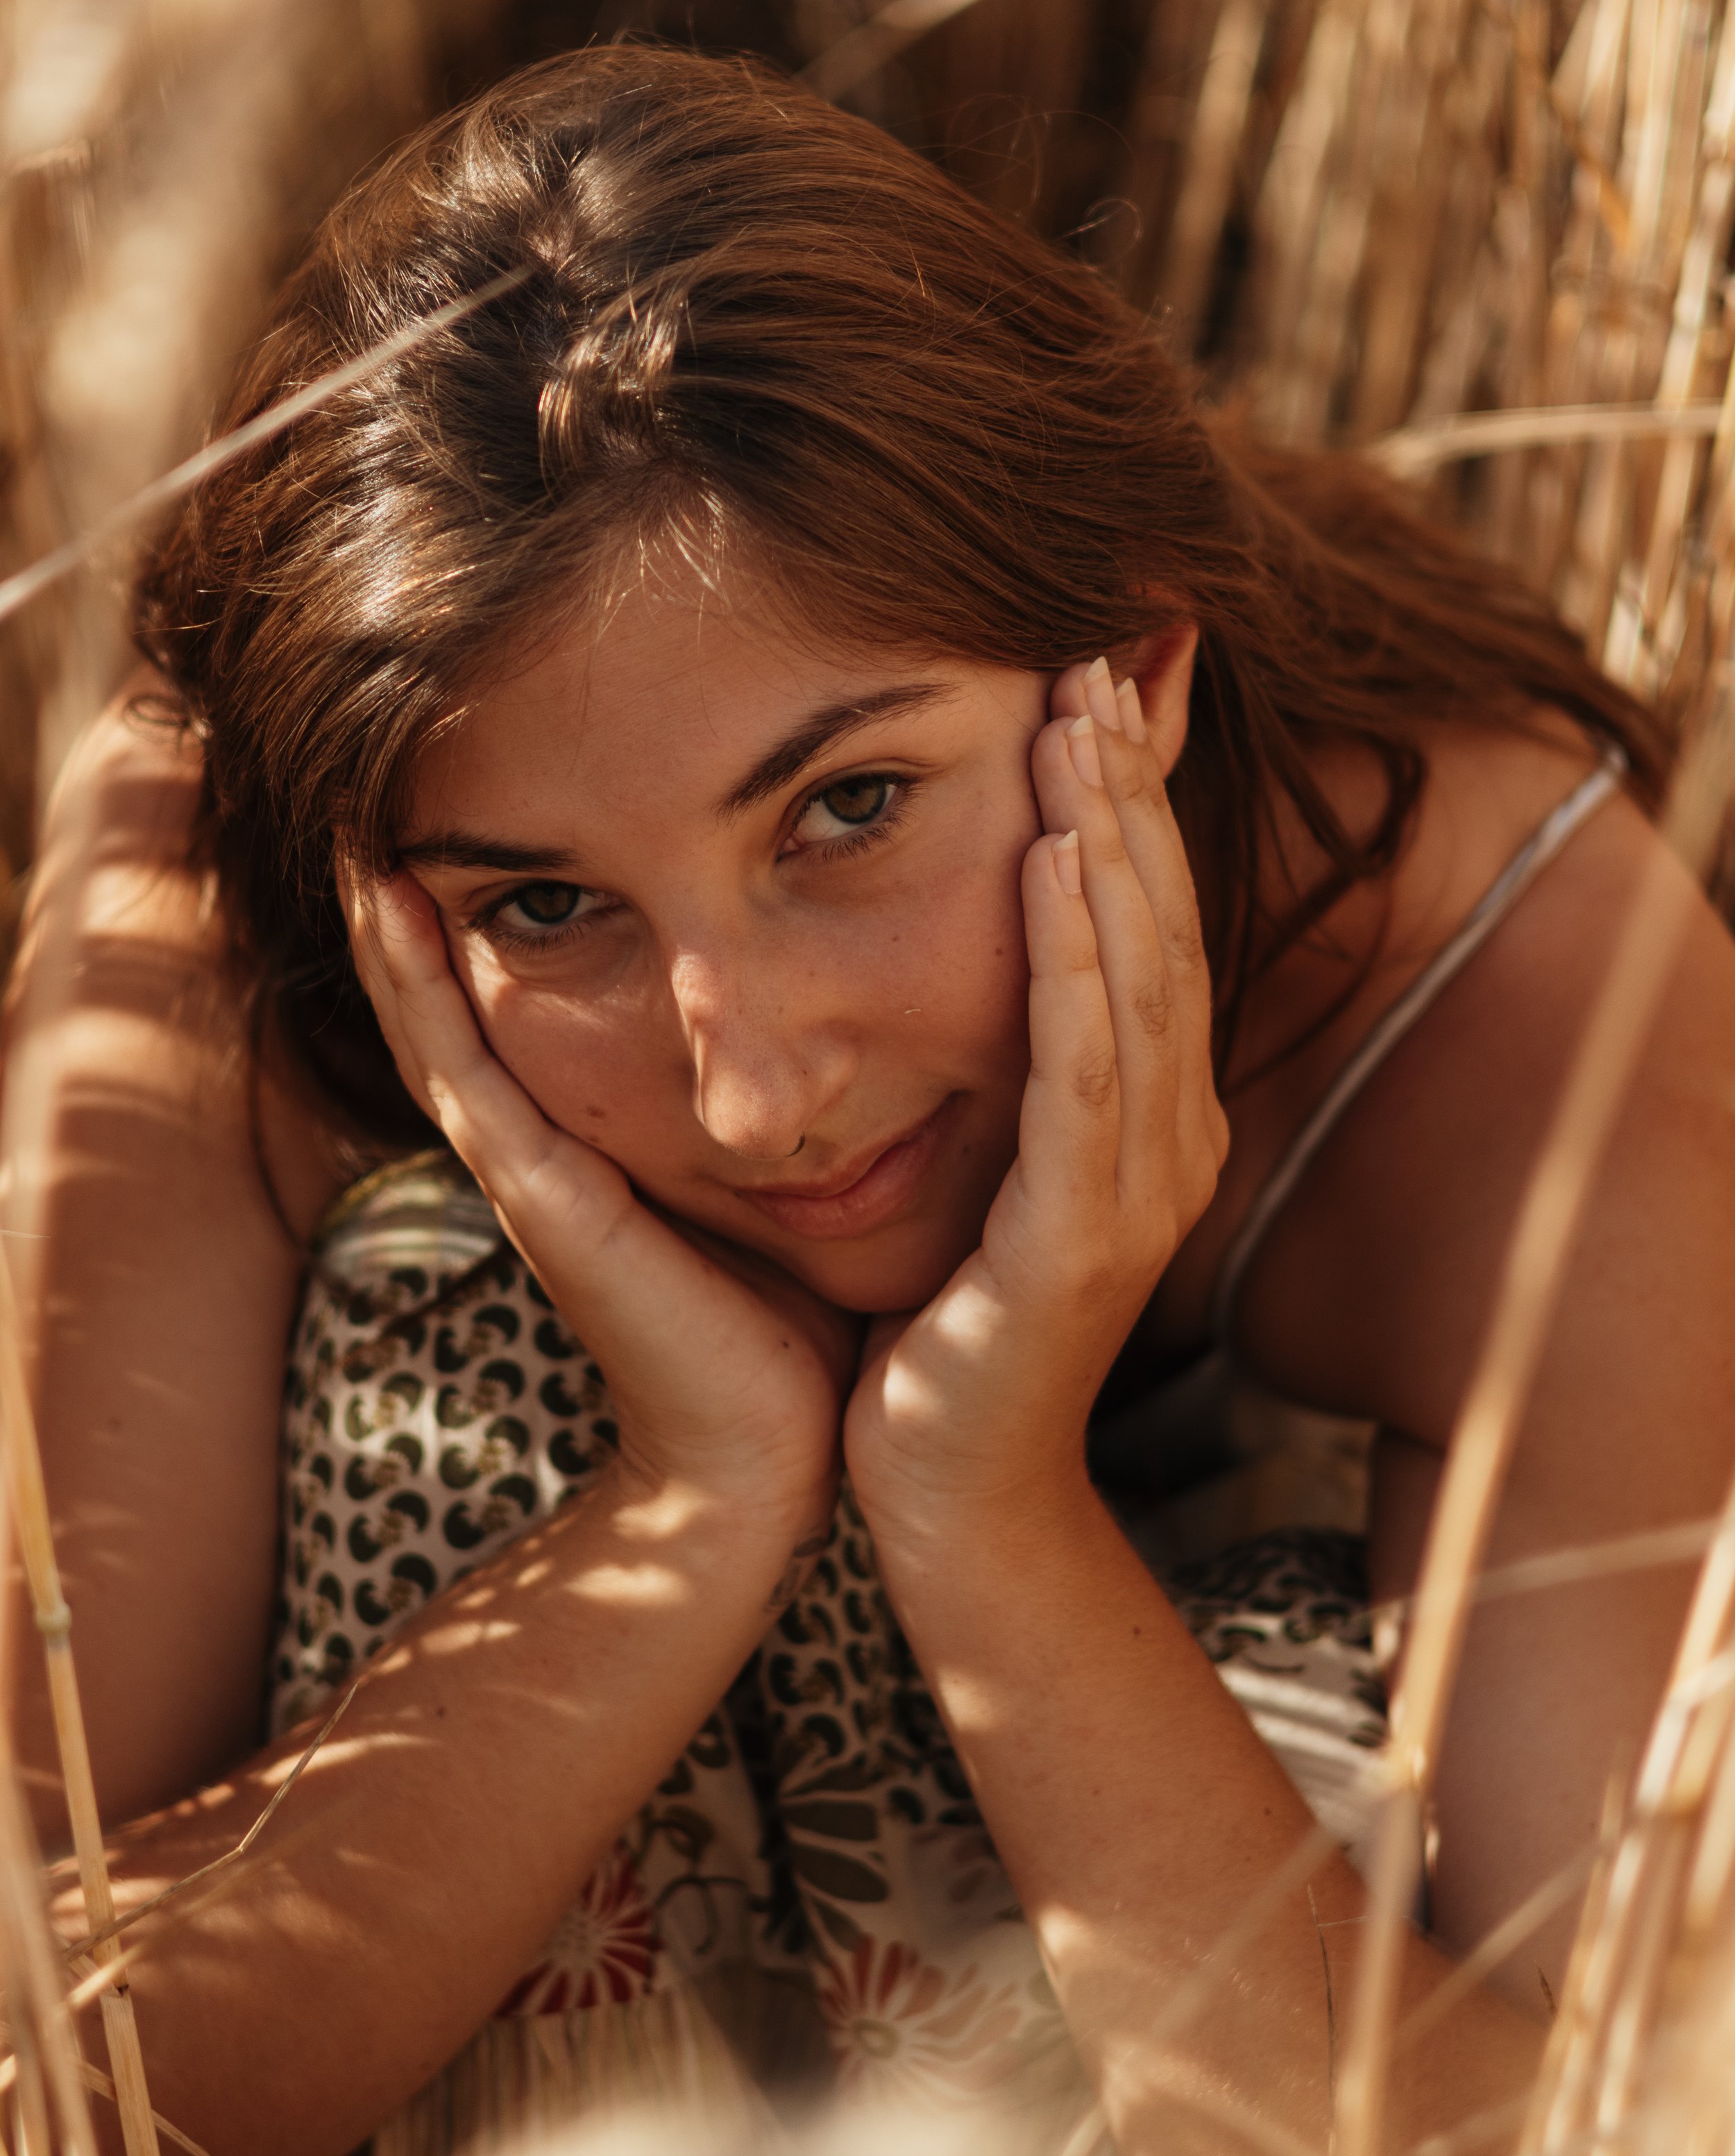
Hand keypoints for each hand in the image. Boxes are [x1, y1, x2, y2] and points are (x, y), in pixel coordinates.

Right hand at [345, 875, 852, 1551]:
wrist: (765, 1461)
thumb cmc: (783, 1330)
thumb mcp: (766, 1190)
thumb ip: (762, 1115)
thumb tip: (813, 1033)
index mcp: (585, 1146)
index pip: (512, 1010)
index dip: (477, 921)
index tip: (464, 812)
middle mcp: (536, 1152)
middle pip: (445, 1006)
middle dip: (411, 906)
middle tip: (377, 794)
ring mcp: (526, 1175)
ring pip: (434, 1023)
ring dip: (393, 926)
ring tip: (363, 823)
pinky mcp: (543, 1201)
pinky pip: (464, 1072)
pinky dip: (421, 988)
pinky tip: (399, 909)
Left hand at [842, 656, 1227, 1538]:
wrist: (946, 1496)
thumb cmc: (948, 1332)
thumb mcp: (989, 1173)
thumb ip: (1014, 1069)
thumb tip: (991, 950)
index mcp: (1150, 1123)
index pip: (1147, 934)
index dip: (1129, 808)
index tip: (1091, 691)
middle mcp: (1168, 1144)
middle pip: (1158, 932)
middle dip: (1130, 793)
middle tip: (1096, 659)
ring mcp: (1138, 1194)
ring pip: (1135, 984)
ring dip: (1108, 846)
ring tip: (1079, 726)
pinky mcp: (1080, 1241)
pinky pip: (1083, 1077)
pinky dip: (1074, 968)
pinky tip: (1055, 870)